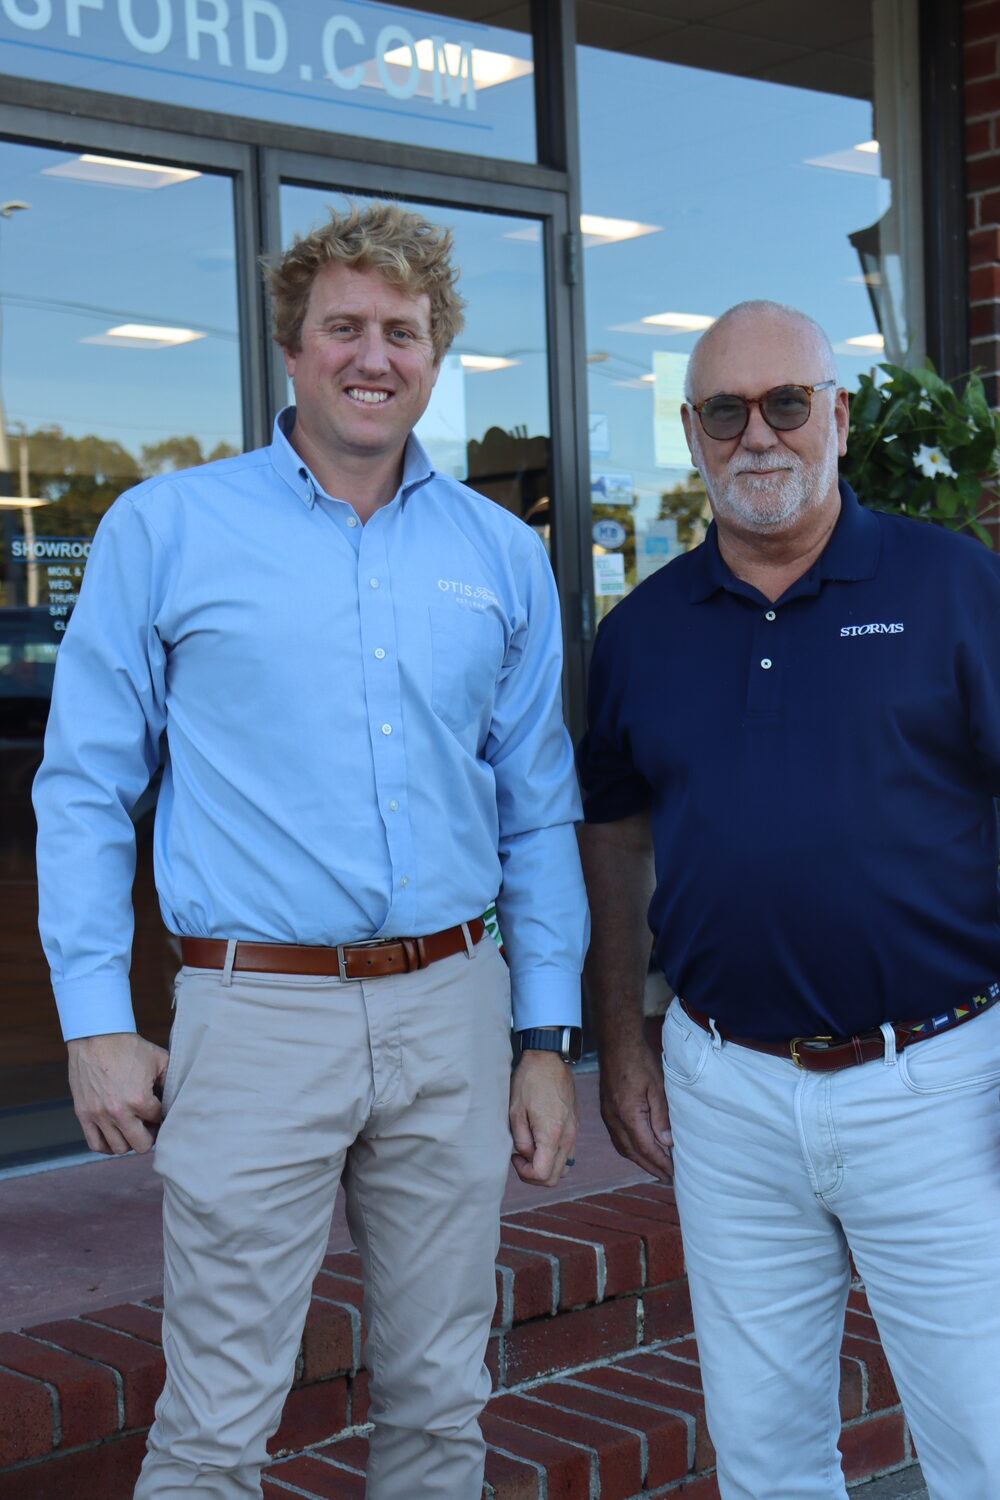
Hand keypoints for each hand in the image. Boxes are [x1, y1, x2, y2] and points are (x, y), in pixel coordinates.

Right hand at [67, 1032, 168, 1155]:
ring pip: (119, 1148)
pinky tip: (115, 1134)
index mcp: (139, 1099)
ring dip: (129, 1140)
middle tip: (149, 1124)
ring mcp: (99, 1115)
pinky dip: (107, 1145)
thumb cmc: (127, 1047)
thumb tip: (177, 1100)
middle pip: (141, 1144)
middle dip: (149, 1135)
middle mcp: (118, 1111)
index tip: (160, 1109)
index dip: (162, 1116)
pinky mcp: (83, 1114)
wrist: (95, 1036)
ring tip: (133, 1127)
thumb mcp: (159, 1059)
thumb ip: (170, 1082)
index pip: (158, 1121)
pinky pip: (96, 1144)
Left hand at [509, 1050, 578, 1186]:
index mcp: (552, 1134)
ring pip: (565, 1169)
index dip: (525, 1173)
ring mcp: (574, 1131)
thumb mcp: (515, 1111)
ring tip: (530, 1151)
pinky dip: (555, 1157)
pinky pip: (568, 1153)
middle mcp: (568, 1136)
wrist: (550, 1058)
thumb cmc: (529, 1081)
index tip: (514, 1157)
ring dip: (546, 1168)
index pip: (543, 1175)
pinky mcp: (575, 1125)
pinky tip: (540, 1141)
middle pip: (555, 1177)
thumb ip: (521, 1140)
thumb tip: (526, 1157)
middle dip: (534, 1175)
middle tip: (519, 1158)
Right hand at [599, 1041, 672, 1181]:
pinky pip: (617, 1138)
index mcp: (628, 1114)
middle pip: (633, 1153)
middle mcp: (614, 1119)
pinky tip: (640, 1150)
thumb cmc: (639, 1062)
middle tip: (668, 1177)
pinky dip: (630, 1149)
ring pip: (623, 1147)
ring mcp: (608, 1116)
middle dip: (651, 1167)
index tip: (674, 1173)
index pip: (646, 1148)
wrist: (617, 1044)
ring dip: (640, 1160)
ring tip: (656, 1168)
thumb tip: (667, 1142)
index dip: (660, 1163)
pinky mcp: (606, 1111)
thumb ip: (662, 1116)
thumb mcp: (657, 1087)